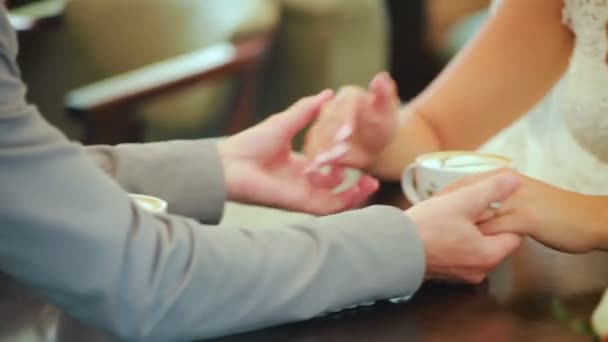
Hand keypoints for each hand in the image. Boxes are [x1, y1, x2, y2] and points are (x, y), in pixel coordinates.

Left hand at [218, 90, 379, 215]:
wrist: (231, 163)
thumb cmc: (251, 142)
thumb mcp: (286, 121)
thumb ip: (308, 110)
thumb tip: (329, 93)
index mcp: (299, 164)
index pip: (328, 168)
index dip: (345, 163)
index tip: (361, 152)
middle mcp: (303, 181)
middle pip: (335, 187)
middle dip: (355, 184)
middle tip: (372, 177)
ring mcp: (303, 193)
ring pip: (336, 200)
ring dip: (355, 193)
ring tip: (371, 182)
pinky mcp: (301, 203)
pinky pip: (329, 207)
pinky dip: (346, 200)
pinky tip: (359, 188)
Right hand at [304, 72, 399, 169]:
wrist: (373, 142)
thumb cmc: (382, 123)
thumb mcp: (387, 110)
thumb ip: (384, 94)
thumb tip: (381, 77)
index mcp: (348, 96)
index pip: (344, 105)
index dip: (344, 120)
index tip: (347, 133)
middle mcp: (330, 108)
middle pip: (327, 123)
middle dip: (331, 138)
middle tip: (337, 153)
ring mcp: (321, 125)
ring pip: (317, 138)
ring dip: (321, 151)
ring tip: (325, 164)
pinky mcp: (316, 142)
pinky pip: (313, 152)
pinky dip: (315, 161)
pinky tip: (317, 171)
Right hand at [406, 172, 522, 282]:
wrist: (391, 248)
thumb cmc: (426, 227)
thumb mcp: (462, 201)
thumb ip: (491, 190)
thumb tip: (514, 180)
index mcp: (489, 256)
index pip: (515, 236)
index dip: (506, 217)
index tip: (492, 205)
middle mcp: (479, 271)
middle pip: (495, 242)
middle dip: (486, 224)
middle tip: (469, 207)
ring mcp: (461, 275)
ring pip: (476, 248)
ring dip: (470, 232)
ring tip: (453, 215)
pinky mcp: (445, 274)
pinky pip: (460, 255)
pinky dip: (456, 242)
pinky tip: (441, 227)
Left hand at [441, 169, 606, 253]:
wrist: (588, 220)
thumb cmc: (557, 212)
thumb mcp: (524, 200)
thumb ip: (501, 200)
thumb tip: (478, 209)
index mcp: (507, 179)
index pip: (467, 182)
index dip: (446, 194)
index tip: (428, 204)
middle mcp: (509, 186)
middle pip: (466, 192)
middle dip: (444, 205)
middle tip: (425, 216)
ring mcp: (516, 201)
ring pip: (477, 210)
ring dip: (457, 222)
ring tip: (437, 231)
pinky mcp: (525, 218)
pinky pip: (494, 227)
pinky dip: (478, 235)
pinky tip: (465, 244)